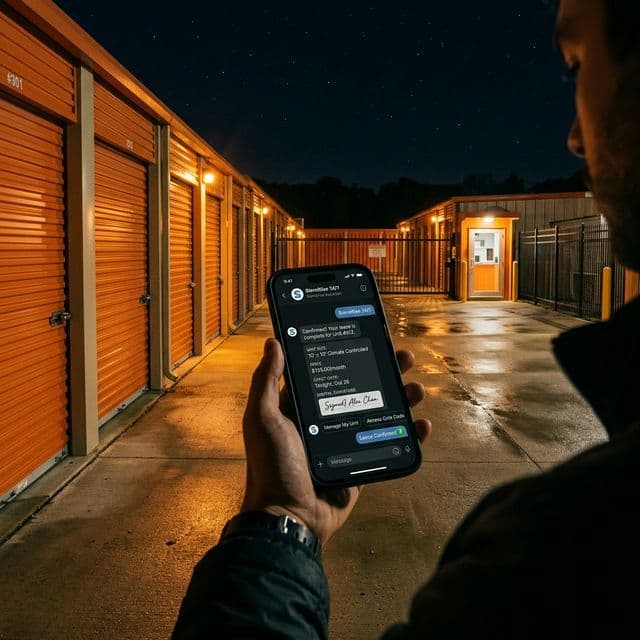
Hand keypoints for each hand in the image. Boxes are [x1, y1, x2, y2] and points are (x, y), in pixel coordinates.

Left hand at [241, 338, 430, 545]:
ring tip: (416, 388)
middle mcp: (326, 419)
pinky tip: (422, 424)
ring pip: (380, 411)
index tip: (370, 338)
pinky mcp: (362, 461)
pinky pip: (390, 443)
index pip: (331, 371)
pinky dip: (409, 434)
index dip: (351, 354)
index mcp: (302, 406)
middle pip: (362, 387)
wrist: (290, 518)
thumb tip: (274, 341)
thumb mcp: (263, 418)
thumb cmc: (271, 467)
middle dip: (385, 371)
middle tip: (405, 358)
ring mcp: (346, 440)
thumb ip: (266, 380)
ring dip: (401, 397)